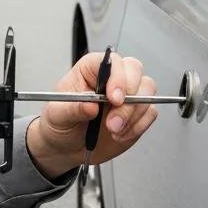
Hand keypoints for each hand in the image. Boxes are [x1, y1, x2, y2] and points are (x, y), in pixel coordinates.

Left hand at [26, 52, 158, 179]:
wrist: (67, 146)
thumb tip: (90, 106)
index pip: (111, 61)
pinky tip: (120, 134)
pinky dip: (138, 125)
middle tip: (114, 119)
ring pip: (147, 90)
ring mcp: (127, 94)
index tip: (114, 99)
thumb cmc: (60, 123)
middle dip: (129, 96)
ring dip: (134, 113)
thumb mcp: (58, 115)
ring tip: (113, 129)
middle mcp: (111, 78)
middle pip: (135, 70)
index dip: (117, 77)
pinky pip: (149, 112)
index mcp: (90, 69)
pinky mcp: (137, 112)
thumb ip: (73, 109)